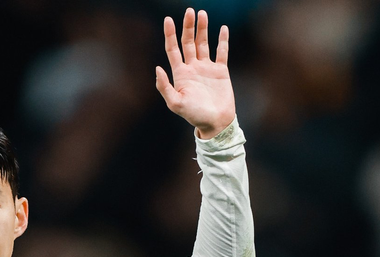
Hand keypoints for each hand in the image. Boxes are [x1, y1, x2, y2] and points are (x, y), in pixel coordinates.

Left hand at [156, 8, 235, 138]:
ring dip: (202, 29)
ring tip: (202, 14)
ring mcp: (206, 68)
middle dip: (188, 27)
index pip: (172, 49)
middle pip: (188, 42)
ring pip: (203, 43)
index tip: (168, 19)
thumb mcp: (175, 103)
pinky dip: (222, 40)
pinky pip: (221, 52)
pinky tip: (222, 28)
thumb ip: (165, 87)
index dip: (170, 34)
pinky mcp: (220, 71)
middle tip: (189, 11)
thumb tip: (157, 68)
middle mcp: (192, 68)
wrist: (215, 122)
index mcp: (180, 74)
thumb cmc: (194, 115)